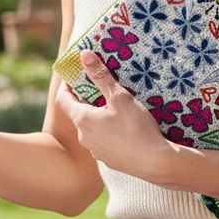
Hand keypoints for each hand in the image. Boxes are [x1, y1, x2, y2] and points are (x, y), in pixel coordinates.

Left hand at [55, 50, 169, 181]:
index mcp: (82, 120)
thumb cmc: (136, 128)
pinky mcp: (109, 159)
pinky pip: (104, 140)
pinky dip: (109, 130)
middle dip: (87, 98)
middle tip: (102, 86)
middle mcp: (84, 137)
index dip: (67, 84)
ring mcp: (96, 151)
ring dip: (99, 115)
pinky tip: (126, 126)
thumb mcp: (119, 97)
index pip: (63, 99)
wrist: (156, 163)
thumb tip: (84, 55)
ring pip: (92, 127)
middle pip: (78, 113)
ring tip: (117, 105)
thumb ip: (100, 76)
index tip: (77, 74)